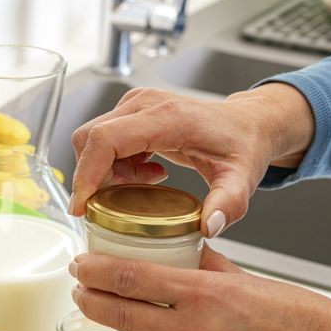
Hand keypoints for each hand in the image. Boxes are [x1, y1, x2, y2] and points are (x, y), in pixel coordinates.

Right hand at [69, 83, 314, 236]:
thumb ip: (228, 203)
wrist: (248, 124)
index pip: (105, 140)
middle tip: (120, 203)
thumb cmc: (243, 146)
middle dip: (93, 177)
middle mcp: (144, 104)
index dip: (86, 174)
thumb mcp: (242, 178)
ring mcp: (135, 104)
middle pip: (89, 139)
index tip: (83, 207)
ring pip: (93, 140)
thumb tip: (209, 226)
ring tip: (141, 188)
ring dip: (106, 172)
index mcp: (165, 117)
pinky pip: (104, 139)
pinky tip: (146, 175)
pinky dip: (114, 164)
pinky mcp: (133, 111)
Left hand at [69, 248, 330, 330]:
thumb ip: (210, 270)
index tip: (78, 269)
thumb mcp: (251, 281)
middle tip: (84, 296)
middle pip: (125, 318)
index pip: (132, 279)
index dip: (97, 274)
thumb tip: (185, 257)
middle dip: (96, 305)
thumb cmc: (304, 321)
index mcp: (205, 297)